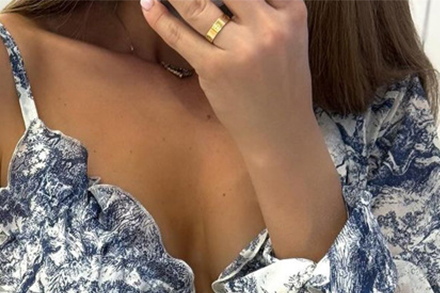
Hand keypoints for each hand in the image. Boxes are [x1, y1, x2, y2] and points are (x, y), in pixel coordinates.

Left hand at [139, 0, 315, 154]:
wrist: (280, 132)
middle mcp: (268, 25)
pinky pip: (181, 37)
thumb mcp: (290, 38)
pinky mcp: (216, 70)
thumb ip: (267, 11)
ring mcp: (241, 48)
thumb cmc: (281, 86)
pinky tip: (148, 5)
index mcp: (292, 12)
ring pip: (198, 6)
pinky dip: (160, 19)